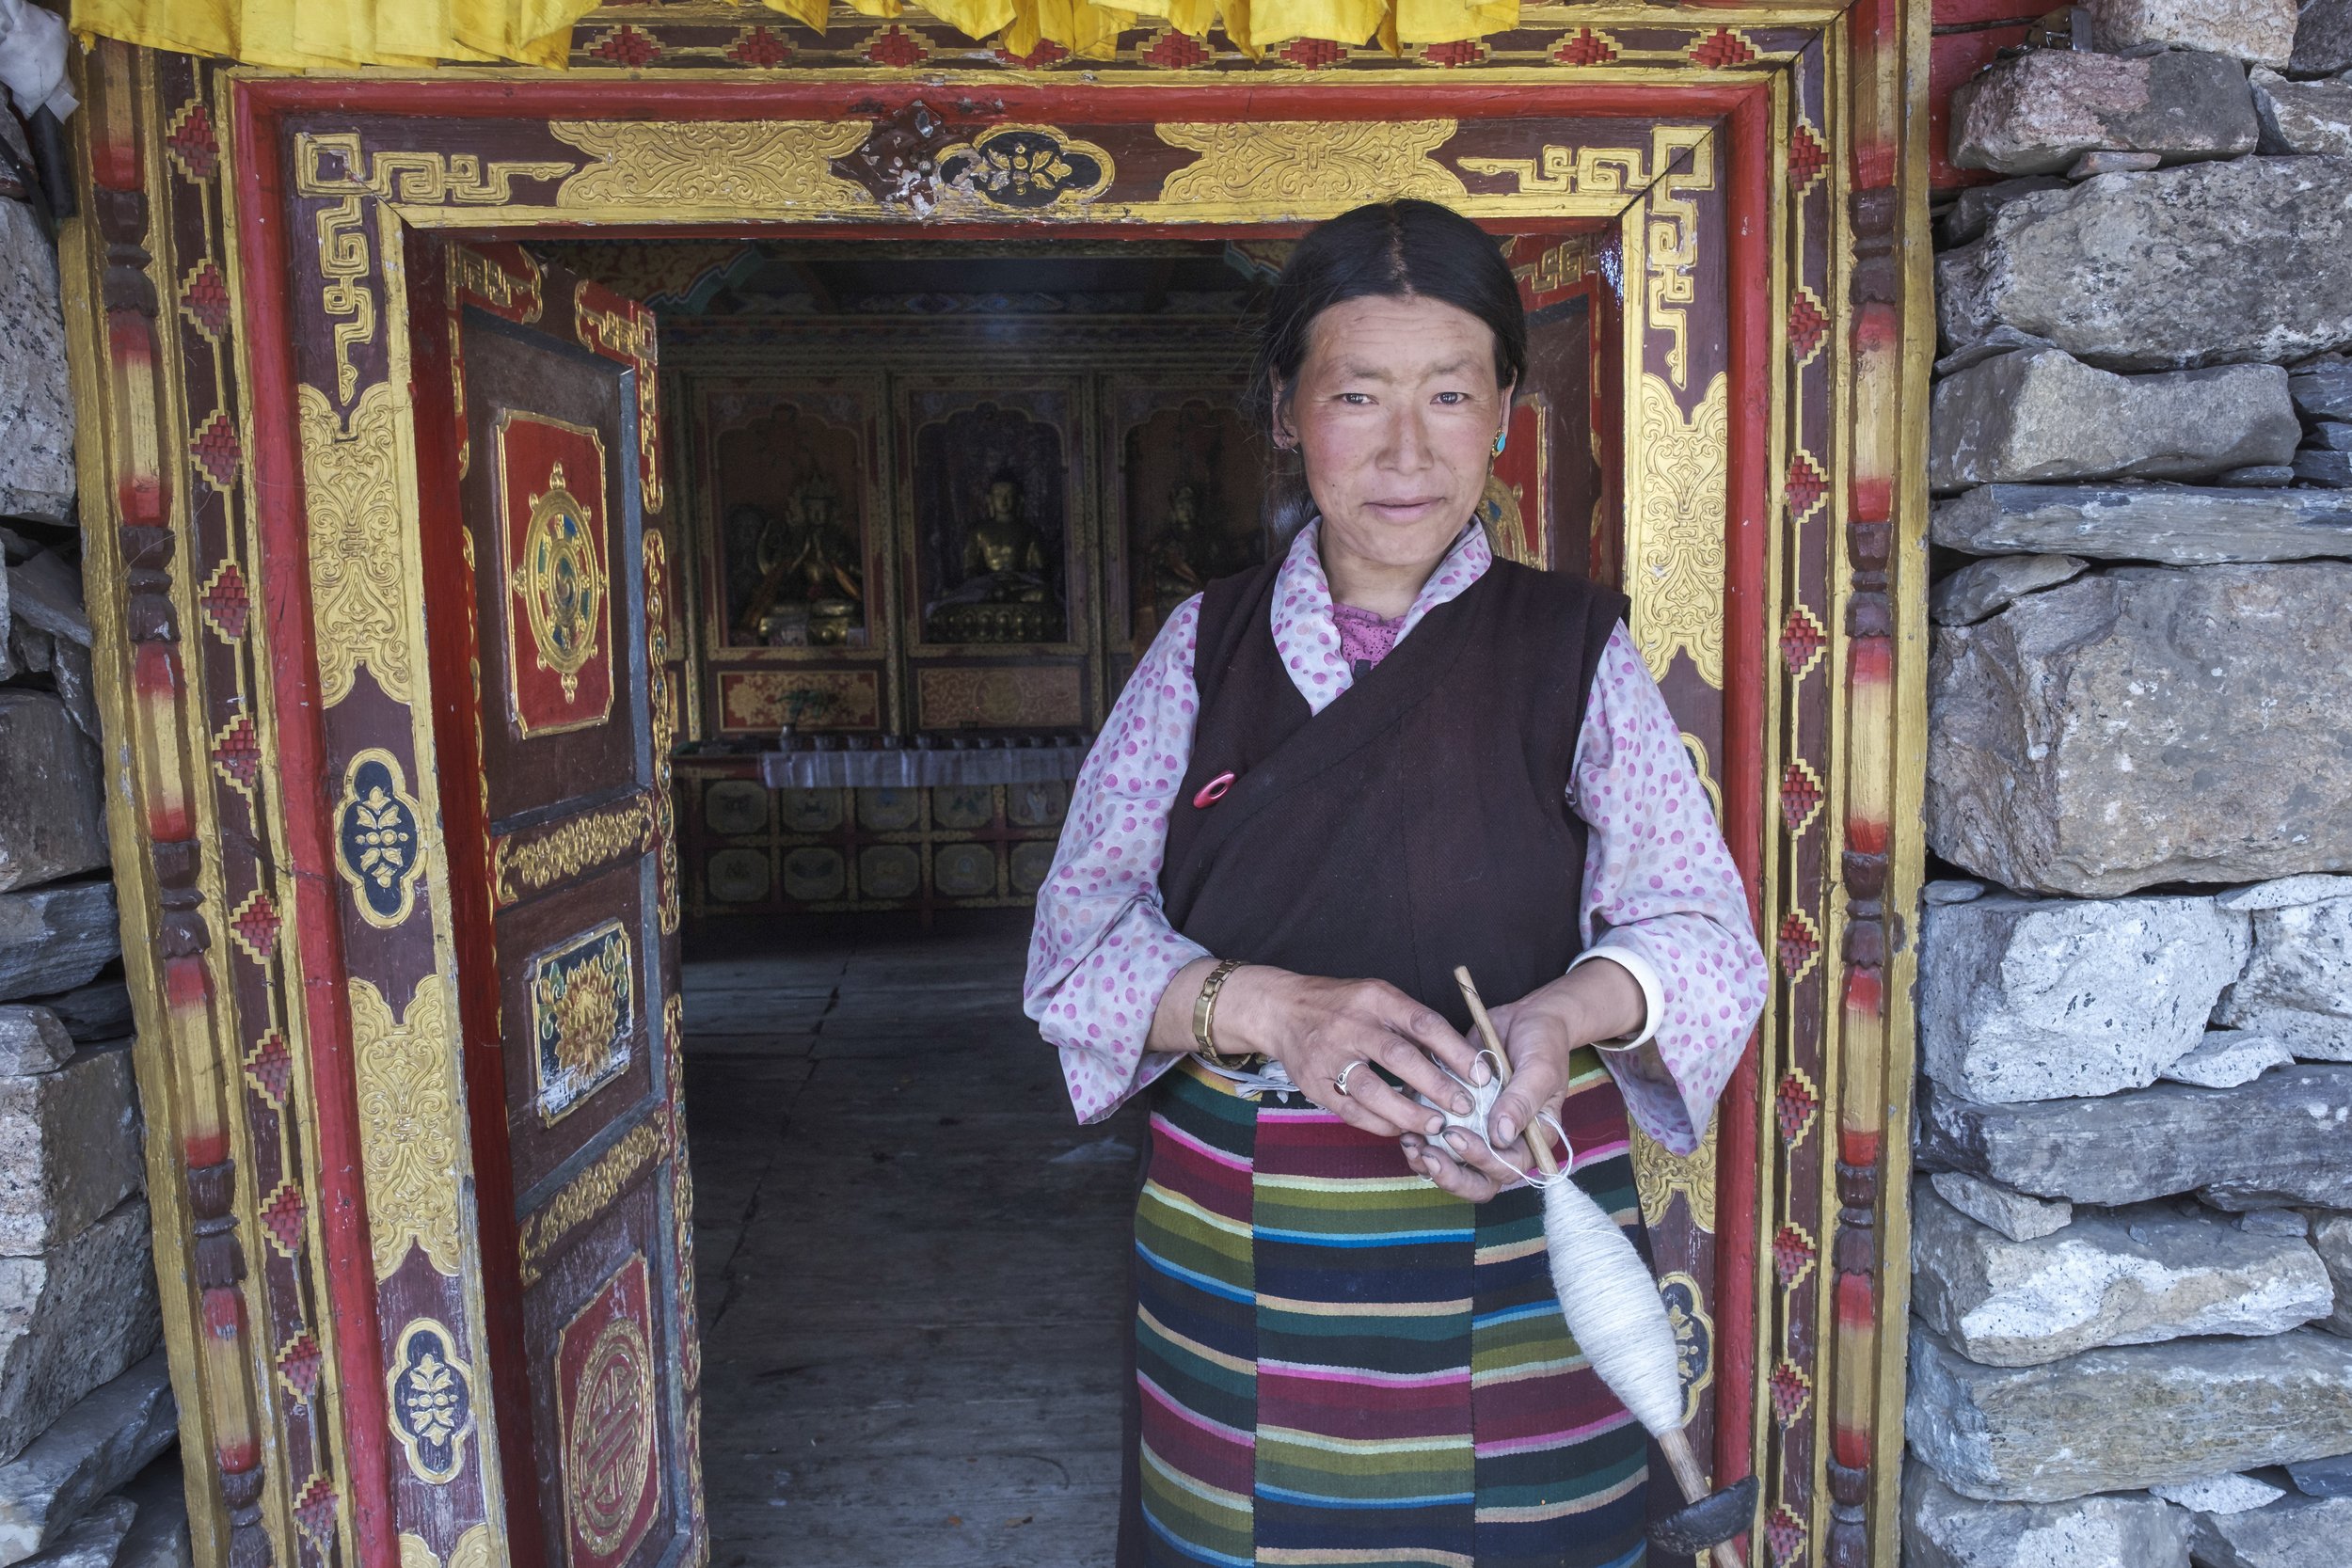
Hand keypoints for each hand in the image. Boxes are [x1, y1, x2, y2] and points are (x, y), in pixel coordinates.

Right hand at [1213, 967, 1488, 1139]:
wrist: (1282, 1010)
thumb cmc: (1343, 1005)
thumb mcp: (1377, 997)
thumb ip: (1410, 1023)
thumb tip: (1460, 1060)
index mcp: (1374, 998)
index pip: (1422, 1022)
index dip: (1455, 1050)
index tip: (1480, 1074)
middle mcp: (1351, 1024)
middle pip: (1399, 1056)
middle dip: (1436, 1085)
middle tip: (1465, 1106)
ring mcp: (1329, 1055)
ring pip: (1372, 1089)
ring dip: (1408, 1112)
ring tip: (1435, 1125)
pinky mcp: (1314, 1083)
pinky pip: (1351, 1110)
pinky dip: (1380, 1124)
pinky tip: (1402, 1129)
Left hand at [1401, 960, 1642, 1202]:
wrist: (1527, 1020)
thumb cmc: (1541, 1044)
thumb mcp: (1539, 1068)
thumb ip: (1522, 1101)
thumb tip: (1501, 1136)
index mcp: (1532, 1140)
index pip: (1507, 1168)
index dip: (1480, 1160)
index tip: (1455, 1134)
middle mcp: (1506, 1145)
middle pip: (1479, 1182)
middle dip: (1451, 1175)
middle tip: (1427, 1154)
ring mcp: (1481, 1135)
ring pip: (1455, 1171)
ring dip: (1430, 1165)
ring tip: (1410, 1143)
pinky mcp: (1459, 1121)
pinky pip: (1439, 1147)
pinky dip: (1421, 1145)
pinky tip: (1406, 1132)